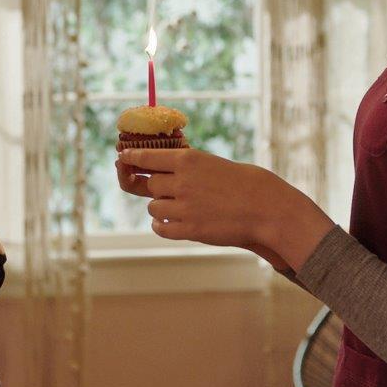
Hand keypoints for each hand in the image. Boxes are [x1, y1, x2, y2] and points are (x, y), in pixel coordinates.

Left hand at [116, 148, 333, 269]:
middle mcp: (181, 181)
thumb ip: (183, 166)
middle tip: (170, 190)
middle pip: (149, 185)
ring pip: (153, 207)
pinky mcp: (189, 230)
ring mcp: (184, 207)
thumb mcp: (210, 163)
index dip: (131, 159)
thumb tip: (155, 169)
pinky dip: (162, 225)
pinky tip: (172, 222)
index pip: (146, 157)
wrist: (264, 207)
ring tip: (183, 207)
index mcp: (187, 159)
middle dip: (156, 188)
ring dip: (162, 208)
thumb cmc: (240, 182)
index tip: (121, 158)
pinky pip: (160, 228)